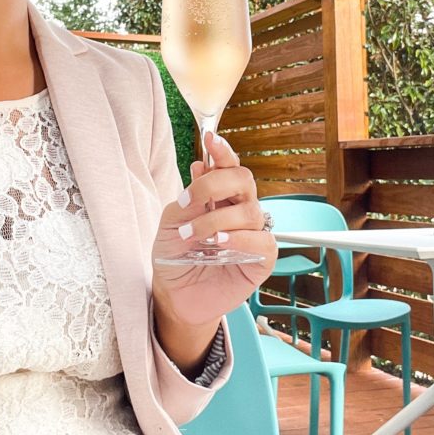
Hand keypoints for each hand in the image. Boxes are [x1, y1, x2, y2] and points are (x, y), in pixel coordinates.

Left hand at [151, 132, 276, 327]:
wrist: (175, 296)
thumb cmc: (174, 256)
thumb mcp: (170, 222)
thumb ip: (188, 198)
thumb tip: (201, 168)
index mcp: (219, 196)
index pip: (227, 166)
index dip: (222, 151)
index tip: (210, 138)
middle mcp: (238, 210)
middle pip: (244, 180)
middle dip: (218, 183)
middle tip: (190, 200)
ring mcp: (252, 233)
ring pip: (250, 211)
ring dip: (217, 219)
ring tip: (191, 235)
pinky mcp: (261, 259)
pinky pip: (263, 241)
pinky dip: (241, 238)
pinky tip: (220, 242)